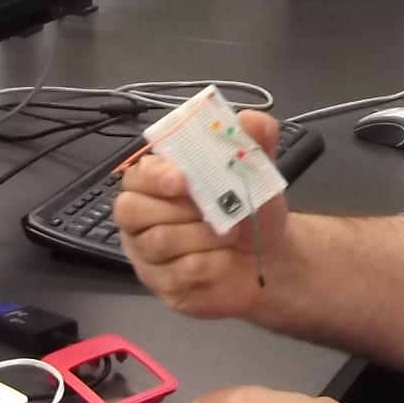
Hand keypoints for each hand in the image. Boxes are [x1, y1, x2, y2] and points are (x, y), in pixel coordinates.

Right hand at [113, 110, 290, 318]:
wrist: (271, 259)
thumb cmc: (252, 211)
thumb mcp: (260, 172)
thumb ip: (256, 140)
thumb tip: (250, 118)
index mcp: (159, 181)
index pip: (137, 174)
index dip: (154, 176)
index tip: (180, 179)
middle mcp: (145, 215)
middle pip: (132, 210)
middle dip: (179, 211)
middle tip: (216, 213)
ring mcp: (148, 252)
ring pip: (156, 241)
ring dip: (199, 237)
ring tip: (228, 235)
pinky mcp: (161, 284)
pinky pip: (173, 274)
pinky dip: (207, 265)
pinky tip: (223, 261)